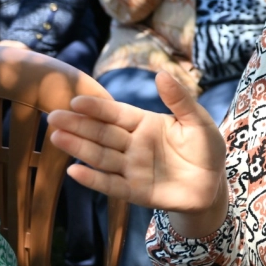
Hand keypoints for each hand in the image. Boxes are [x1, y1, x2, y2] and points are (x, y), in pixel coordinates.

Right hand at [53, 70, 227, 216]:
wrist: (213, 184)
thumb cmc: (205, 148)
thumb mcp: (197, 120)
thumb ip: (180, 100)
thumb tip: (161, 74)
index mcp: (145, 123)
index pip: (117, 113)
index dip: (97, 108)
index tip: (75, 100)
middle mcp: (133, 144)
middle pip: (102, 133)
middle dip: (78, 125)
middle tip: (53, 117)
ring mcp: (132, 168)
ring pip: (101, 156)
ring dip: (79, 147)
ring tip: (56, 138)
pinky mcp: (134, 191)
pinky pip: (111, 184)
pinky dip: (92, 179)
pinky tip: (74, 171)